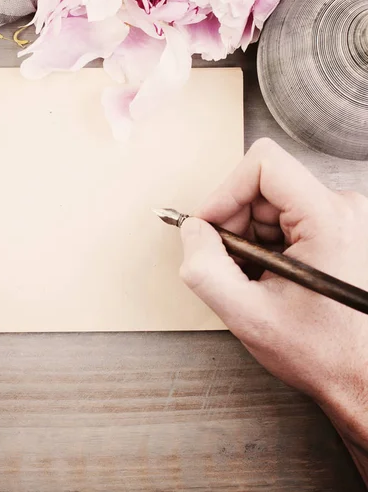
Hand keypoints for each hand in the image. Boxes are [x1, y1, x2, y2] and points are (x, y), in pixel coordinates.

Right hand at [178, 138, 367, 478]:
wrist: (360, 376)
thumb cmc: (321, 352)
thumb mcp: (247, 314)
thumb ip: (205, 268)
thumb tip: (191, 229)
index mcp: (329, 220)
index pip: (263, 164)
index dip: (224, 192)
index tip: (209, 226)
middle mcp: (341, 209)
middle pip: (260, 185)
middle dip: (232, 222)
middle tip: (231, 264)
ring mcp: (339, 217)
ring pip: (266, 203)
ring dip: (246, 237)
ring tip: (253, 277)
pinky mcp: (333, 227)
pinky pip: (279, 218)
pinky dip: (261, 244)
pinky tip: (267, 276)